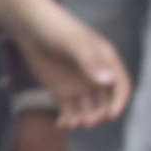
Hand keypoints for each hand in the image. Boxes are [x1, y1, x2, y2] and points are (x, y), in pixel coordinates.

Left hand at [21, 6, 130, 130]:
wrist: (30, 26)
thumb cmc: (56, 29)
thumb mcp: (74, 43)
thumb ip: (90, 62)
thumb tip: (108, 82)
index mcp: (107, 62)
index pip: (120, 86)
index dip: (119, 102)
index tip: (111, 115)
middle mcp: (97, 76)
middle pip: (106, 102)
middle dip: (99, 114)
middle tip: (87, 121)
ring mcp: (80, 85)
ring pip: (89, 110)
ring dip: (85, 120)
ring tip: (72, 123)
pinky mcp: (63, 91)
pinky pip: (71, 111)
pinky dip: (69, 120)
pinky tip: (61, 124)